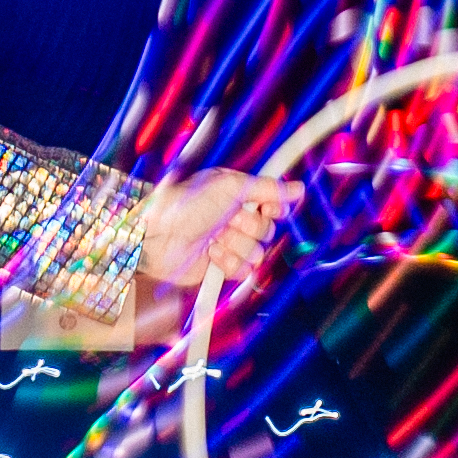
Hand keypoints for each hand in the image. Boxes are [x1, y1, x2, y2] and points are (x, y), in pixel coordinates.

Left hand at [134, 166, 304, 331]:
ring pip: (257, 253)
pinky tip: (210, 254)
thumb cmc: (187, 202)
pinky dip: (227, 263)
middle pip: (268, 230)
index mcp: (238, 194)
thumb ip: (267, 188)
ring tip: (213, 238)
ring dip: (235, 245)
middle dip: (248, 227)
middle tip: (226, 220)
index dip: (274, 207)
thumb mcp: (230, 186)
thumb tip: (299, 188)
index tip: (267, 207)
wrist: (159, 234)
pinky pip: (243, 271)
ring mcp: (229, 243)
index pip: (273, 203)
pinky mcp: (221, 267)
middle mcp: (236, 218)